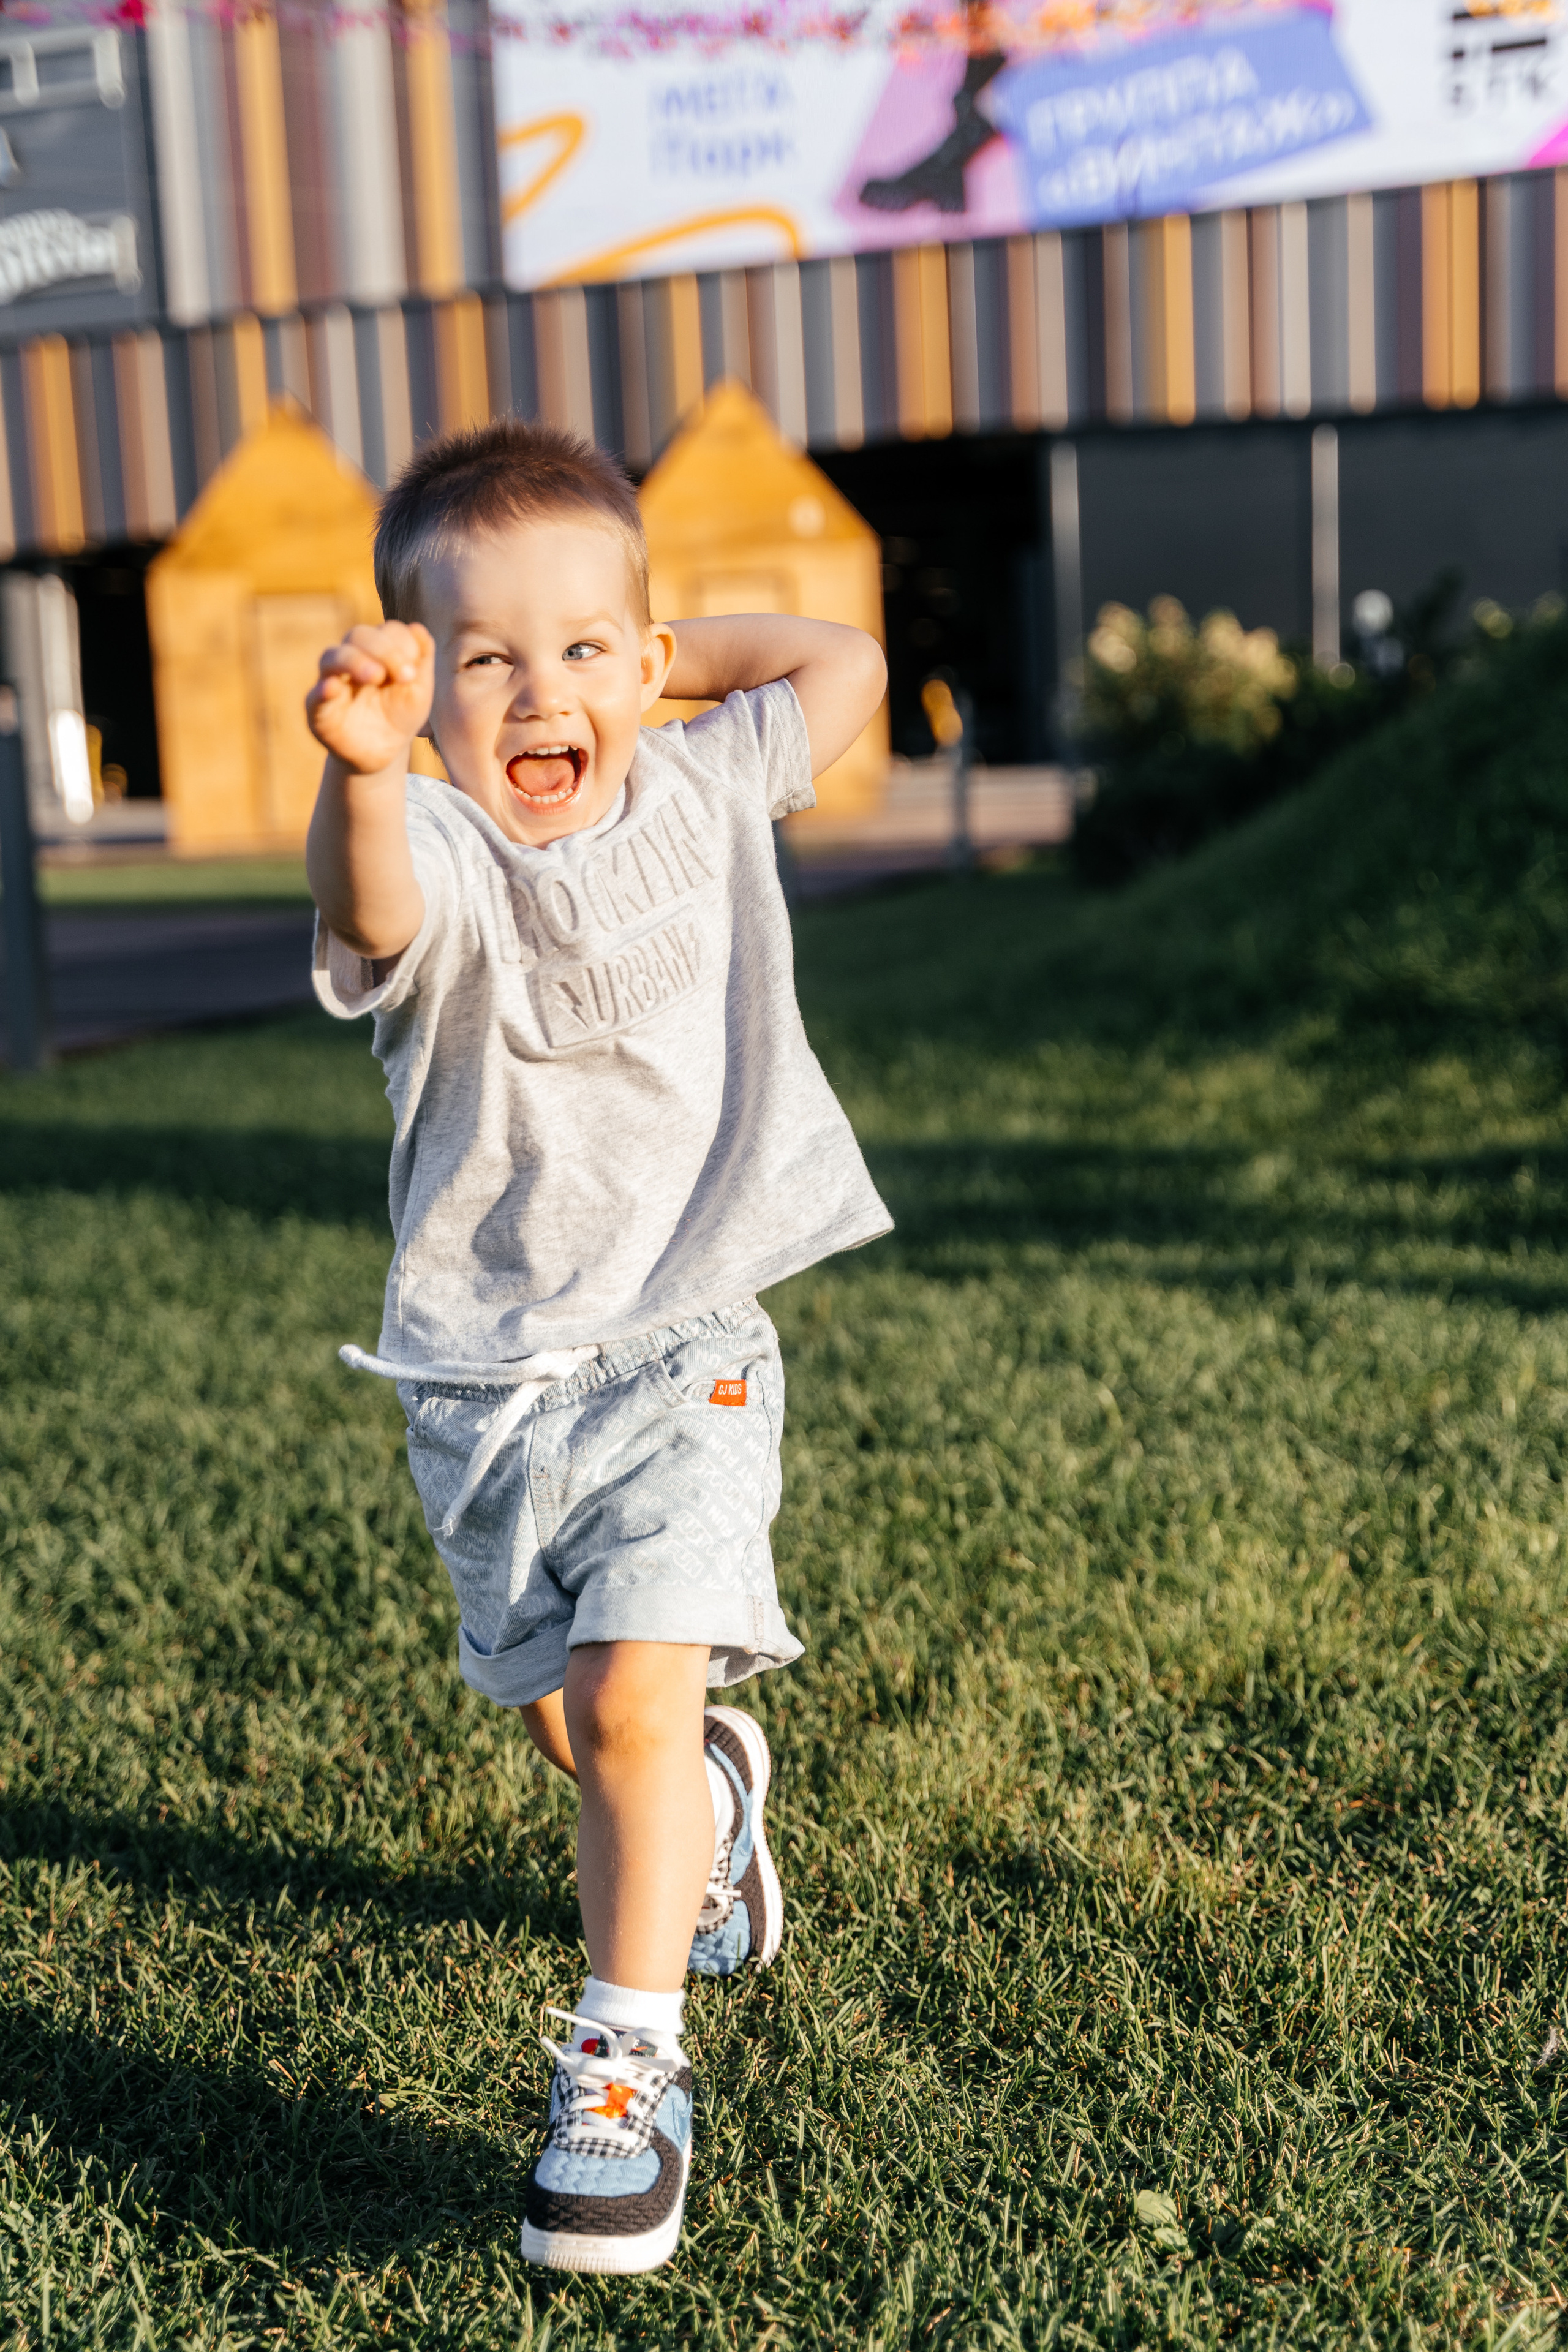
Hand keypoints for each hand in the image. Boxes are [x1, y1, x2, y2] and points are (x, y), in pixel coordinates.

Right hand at [306, 622, 433, 776]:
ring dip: (353, 661)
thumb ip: (422, 661)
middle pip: (358, 635)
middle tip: (403, 676)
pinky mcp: (319, 711)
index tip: (414, 673)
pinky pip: (314, 695)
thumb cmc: (400, 715)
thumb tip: (418, 628)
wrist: (384, 753)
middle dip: (383, 650)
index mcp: (377, 652)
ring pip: (331, 657)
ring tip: (375, 676)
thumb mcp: (419, 691)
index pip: (386, 631)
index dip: (402, 644)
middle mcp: (352, 660)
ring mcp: (333, 683)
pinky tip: (333, 689)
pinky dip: (323, 689)